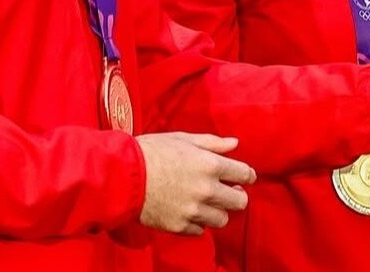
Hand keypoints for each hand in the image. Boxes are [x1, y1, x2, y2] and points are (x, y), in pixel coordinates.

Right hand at [137, 132, 255, 235]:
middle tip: (229, 190)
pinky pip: (199, 231)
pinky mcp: (178, 226)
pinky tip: (189, 212)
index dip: (247, 175)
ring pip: (222, 219)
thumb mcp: (184, 139)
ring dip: (218, 211)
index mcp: (211, 165)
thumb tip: (234, 144)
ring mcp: (193, 210)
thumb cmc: (152, 151)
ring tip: (208, 203)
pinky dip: (197, 223)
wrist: (122, 176)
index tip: (244, 176)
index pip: (245, 174)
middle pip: (239, 201)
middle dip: (237, 195)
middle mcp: (207, 190)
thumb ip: (213, 143)